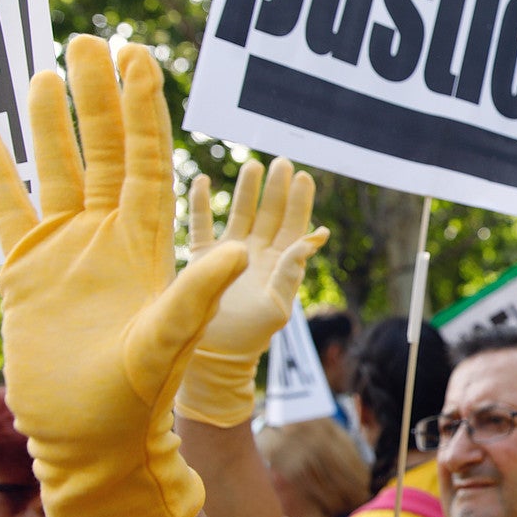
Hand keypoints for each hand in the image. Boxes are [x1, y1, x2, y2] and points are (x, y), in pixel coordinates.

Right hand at [0, 35, 246, 516]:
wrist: (89, 437)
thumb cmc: (137, 396)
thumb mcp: (171, 339)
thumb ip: (197, 292)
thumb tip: (236, 251)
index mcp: (146, 242)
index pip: (146, 160)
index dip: (143, 110)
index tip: (141, 58)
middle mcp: (108, 236)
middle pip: (102, 151)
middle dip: (99, 97)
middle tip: (92, 39)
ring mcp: (65, 250)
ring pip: (58, 170)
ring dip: (52, 123)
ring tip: (48, 70)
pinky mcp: (26, 272)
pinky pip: (11, 211)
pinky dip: (2, 176)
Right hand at [175, 158, 327, 425]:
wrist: (214, 355)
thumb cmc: (251, 336)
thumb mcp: (278, 305)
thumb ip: (292, 270)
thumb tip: (316, 237)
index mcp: (278, 264)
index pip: (293, 226)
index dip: (299, 202)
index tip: (304, 176)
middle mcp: (256, 254)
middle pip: (269, 213)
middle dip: (276, 188)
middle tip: (283, 162)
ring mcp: (228, 254)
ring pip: (239, 213)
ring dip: (246, 190)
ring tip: (253, 164)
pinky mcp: (202, 258)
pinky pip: (201, 224)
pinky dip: (202, 203)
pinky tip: (204, 180)